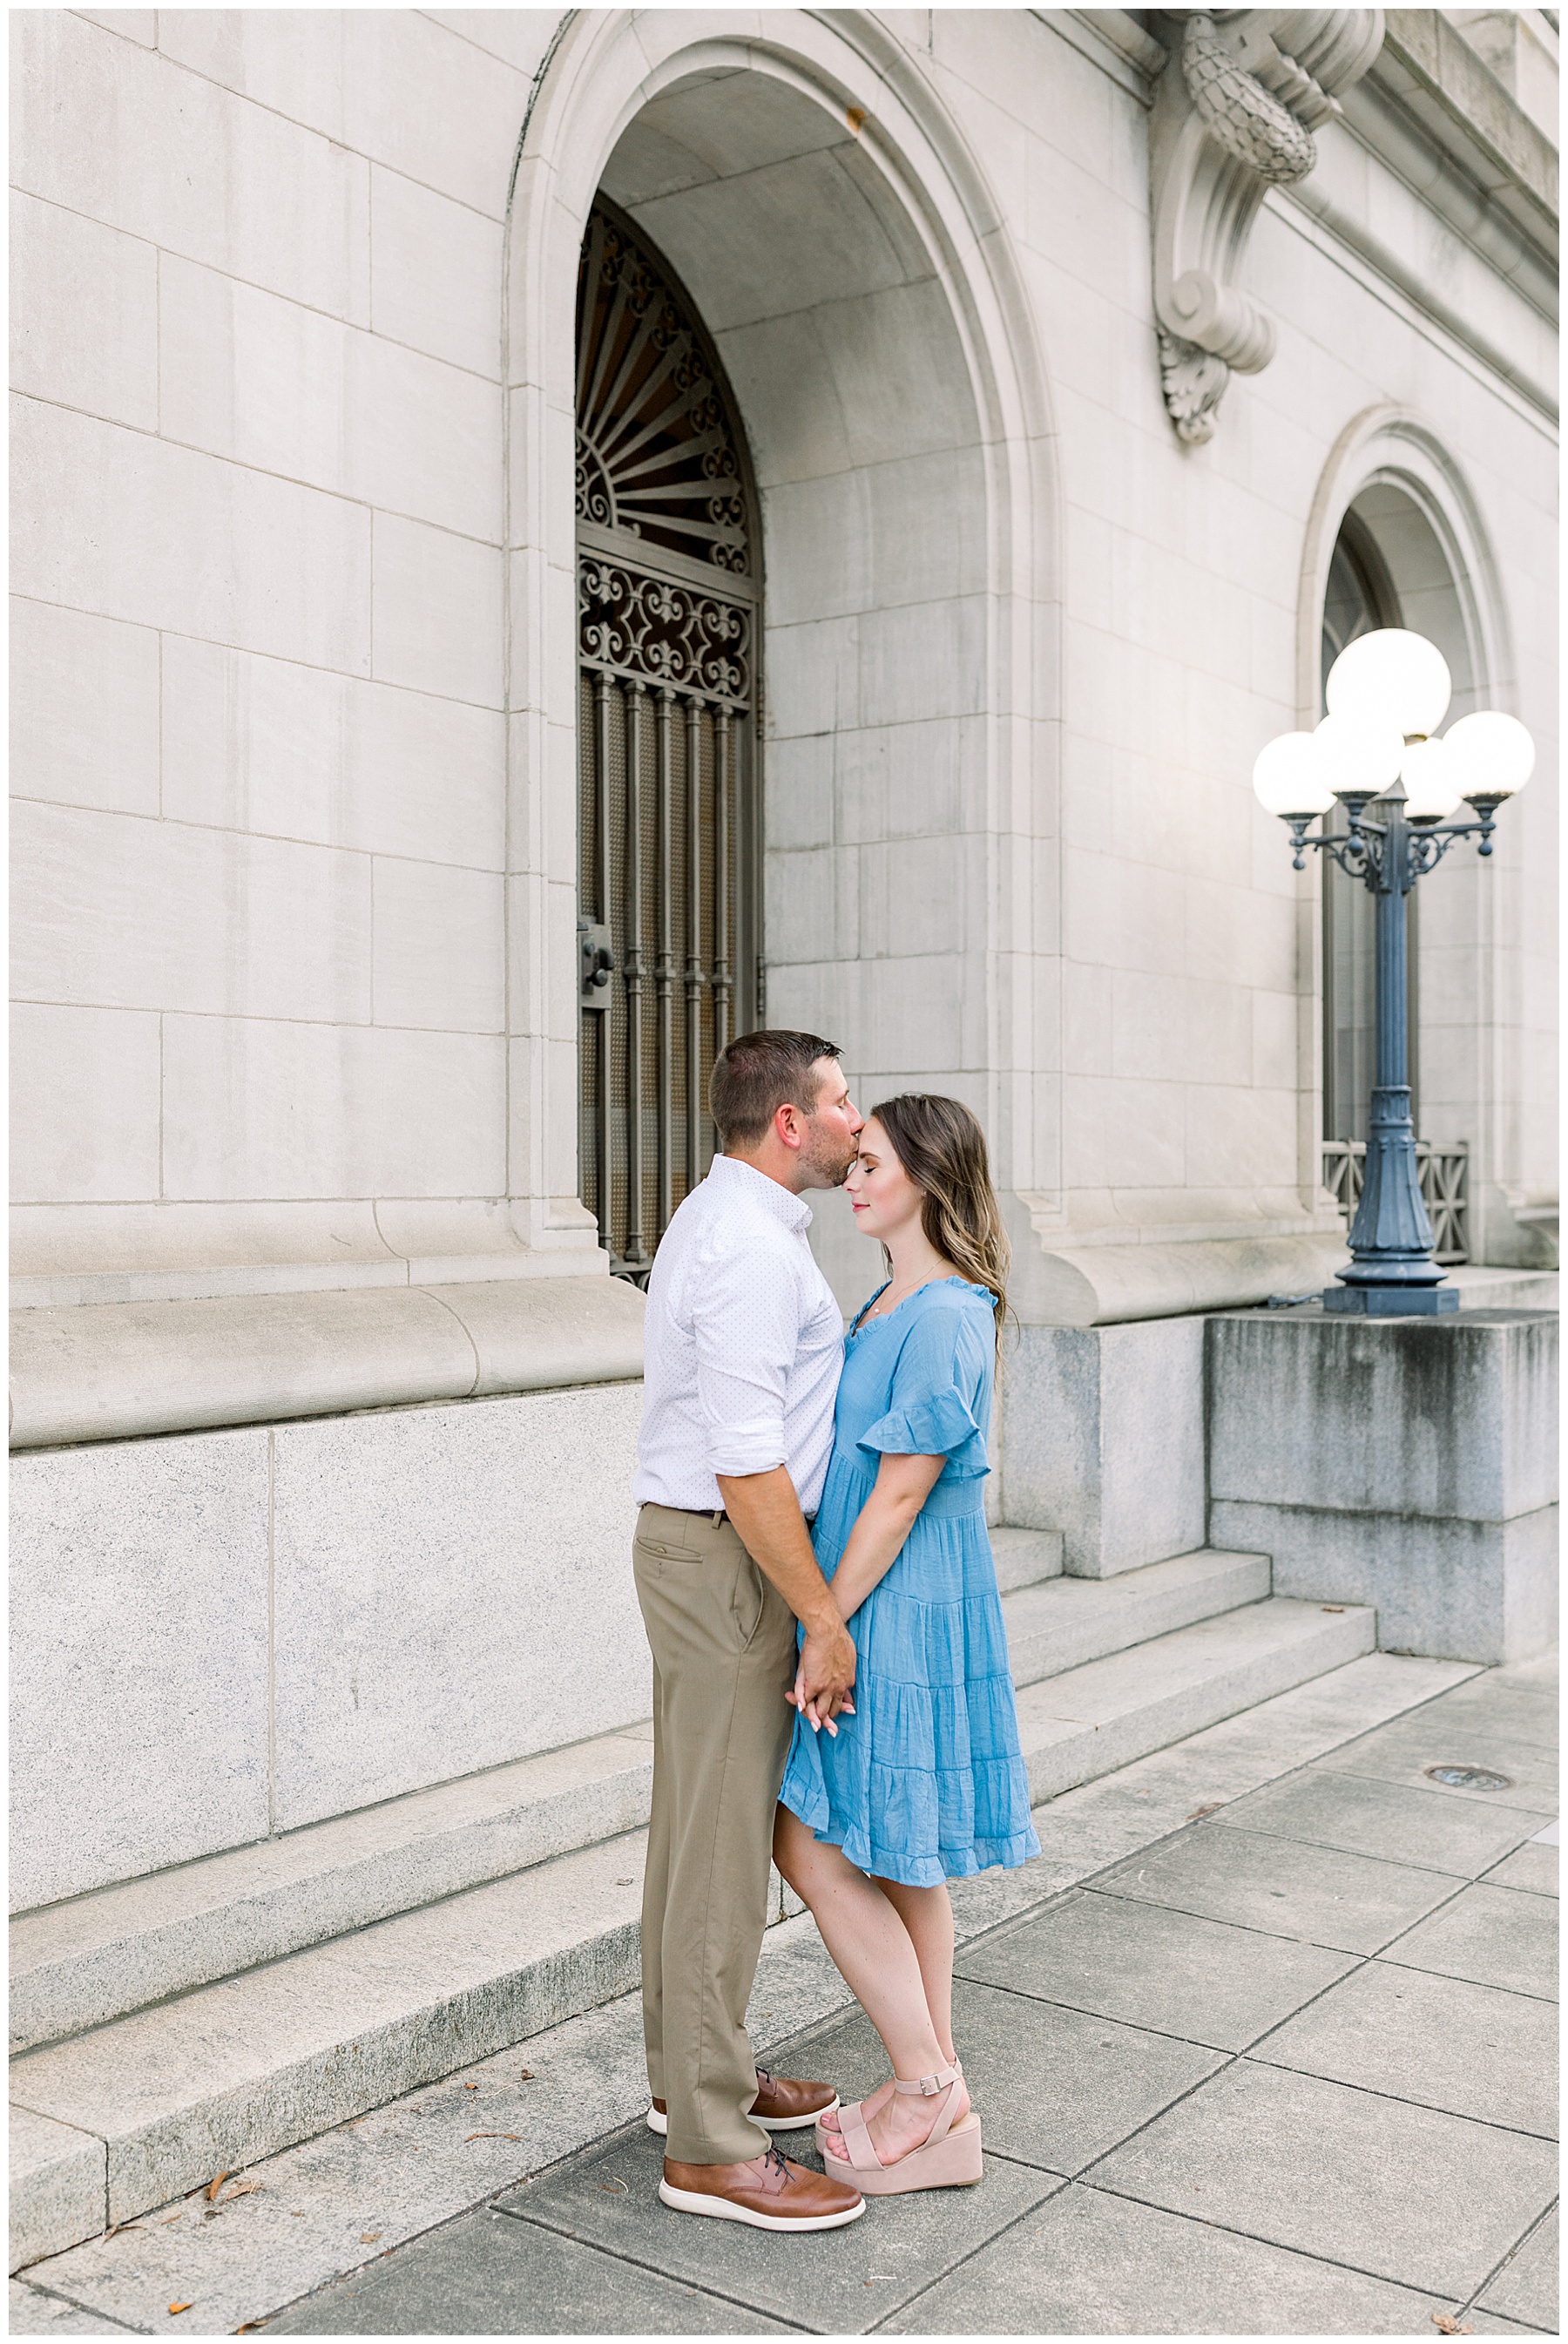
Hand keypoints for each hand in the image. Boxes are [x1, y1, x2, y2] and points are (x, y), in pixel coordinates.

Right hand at [793, 1617, 855, 1735]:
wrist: (828, 1631)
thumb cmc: (837, 1638)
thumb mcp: (849, 1656)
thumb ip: (847, 1669)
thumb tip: (849, 1675)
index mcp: (848, 1681)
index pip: (843, 1699)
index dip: (841, 1707)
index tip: (845, 1711)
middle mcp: (838, 1688)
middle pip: (833, 1709)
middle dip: (829, 1720)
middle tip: (830, 1729)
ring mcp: (826, 1688)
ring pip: (820, 1710)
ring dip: (815, 1719)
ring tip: (815, 1727)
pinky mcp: (814, 1685)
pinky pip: (806, 1701)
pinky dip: (801, 1705)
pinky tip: (799, 1708)